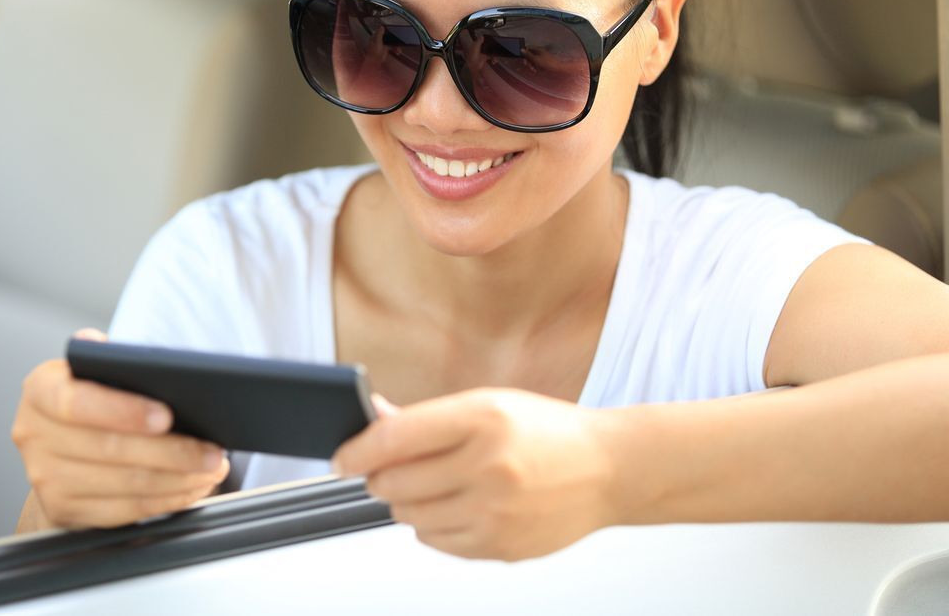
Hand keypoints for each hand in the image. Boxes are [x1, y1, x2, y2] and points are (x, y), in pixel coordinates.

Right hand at [11, 330, 230, 528]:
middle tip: (212, 450)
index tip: (166, 416)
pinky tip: (191, 487)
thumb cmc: (91, 401)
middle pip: (111, 448)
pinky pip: (125, 510)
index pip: (77, 401)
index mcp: (41, 389)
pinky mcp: (63, 510)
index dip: (123, 411)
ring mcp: (45, 477)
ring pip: (124, 483)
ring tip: (210, 467)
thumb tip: (134, 357)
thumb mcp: (94, 371)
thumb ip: (110, 360)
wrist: (59, 450)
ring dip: (177, 479)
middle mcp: (34, 433)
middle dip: (172, 451)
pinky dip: (166, 500)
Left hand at [332, 388, 616, 560]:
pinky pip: (436, 542)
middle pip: (396, 483)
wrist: (609, 470)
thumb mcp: (488, 404)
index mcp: (483, 418)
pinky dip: (431, 526)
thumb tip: (372, 418)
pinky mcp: (500, 547)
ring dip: (406, 503)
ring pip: (410, 517)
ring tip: (431, 485)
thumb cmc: (547, 431)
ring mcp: (496, 511)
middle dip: (381, 477)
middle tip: (390, 469)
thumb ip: (426, 417)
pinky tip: (455, 505)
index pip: (396, 438)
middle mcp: (489, 465)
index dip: (357, 450)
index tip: (341, 458)